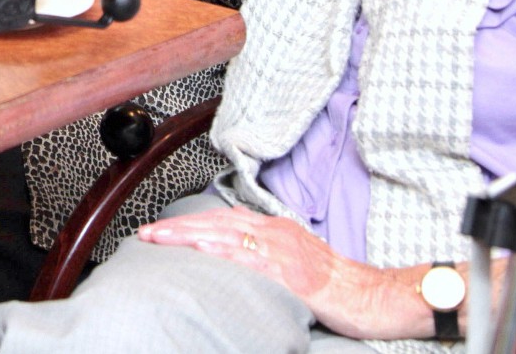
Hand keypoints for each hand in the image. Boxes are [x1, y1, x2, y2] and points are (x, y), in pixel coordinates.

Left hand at [140, 204, 413, 339]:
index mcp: (273, 229)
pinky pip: (250, 257)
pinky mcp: (289, 270)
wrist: (370, 295)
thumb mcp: (293, 263)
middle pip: (215, 222)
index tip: (160, 230)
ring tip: (158, 238)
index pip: (221, 220)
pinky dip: (222, 250)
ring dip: (188, 235)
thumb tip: (232, 262)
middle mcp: (273, 232)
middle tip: (146, 233)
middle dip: (177, 227)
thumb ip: (264, 257)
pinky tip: (200, 248)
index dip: (188, 224)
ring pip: (225, 234)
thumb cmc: (334, 285)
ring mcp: (281, 249)